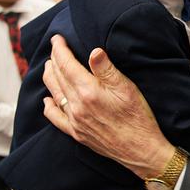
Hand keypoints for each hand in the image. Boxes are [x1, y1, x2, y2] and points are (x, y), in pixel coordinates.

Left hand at [42, 35, 171, 178]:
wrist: (141, 150)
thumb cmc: (138, 117)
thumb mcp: (127, 88)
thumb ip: (107, 69)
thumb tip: (94, 51)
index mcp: (88, 91)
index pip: (66, 65)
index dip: (60, 49)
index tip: (57, 38)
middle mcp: (77, 106)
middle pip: (57, 77)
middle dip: (54, 60)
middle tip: (55, 48)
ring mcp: (75, 121)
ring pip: (54, 94)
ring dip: (50, 77)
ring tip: (50, 66)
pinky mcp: (77, 133)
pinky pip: (55, 117)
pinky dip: (49, 105)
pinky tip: (48, 99)